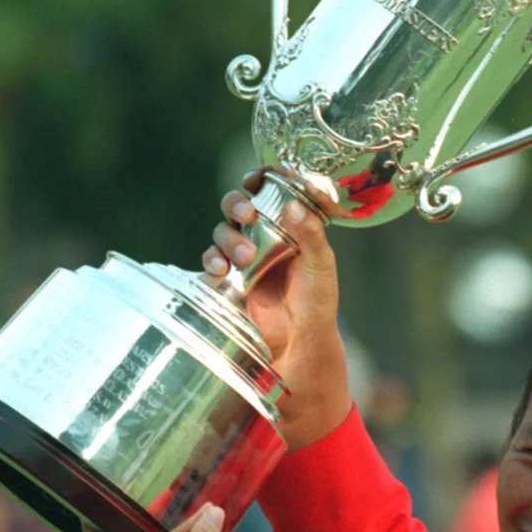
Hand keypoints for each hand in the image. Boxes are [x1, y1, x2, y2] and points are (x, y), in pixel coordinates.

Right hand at [202, 172, 351, 449]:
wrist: (298, 355)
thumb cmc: (317, 310)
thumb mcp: (322, 269)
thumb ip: (312, 235)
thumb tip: (293, 203)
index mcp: (293, 229)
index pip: (274, 191)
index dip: (265, 178)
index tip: (260, 176)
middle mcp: (266, 239)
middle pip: (241, 205)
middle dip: (238, 203)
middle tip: (246, 213)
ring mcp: (244, 261)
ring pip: (223, 231)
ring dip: (228, 237)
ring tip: (244, 260)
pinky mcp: (226, 283)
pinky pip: (210, 262)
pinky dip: (211, 261)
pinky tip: (221, 272)